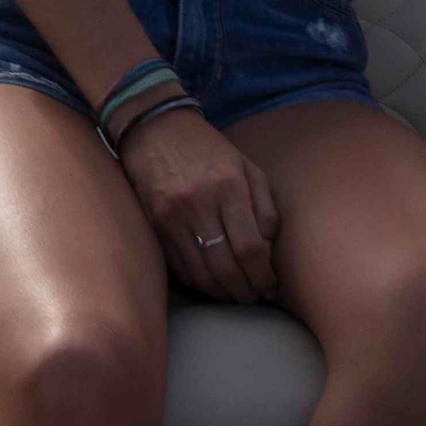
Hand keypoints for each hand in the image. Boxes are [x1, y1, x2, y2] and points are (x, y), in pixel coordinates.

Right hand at [121, 106, 280, 302]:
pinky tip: (212, 283)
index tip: (272, 287)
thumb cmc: (208, 149)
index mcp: (228, 186)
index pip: (250, 247)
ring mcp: (171, 216)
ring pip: (201, 273)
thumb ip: (265, 208)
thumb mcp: (246, 167)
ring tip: (235, 295)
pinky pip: (179, 266)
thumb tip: (268, 251)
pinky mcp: (153, 224)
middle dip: (245, 291)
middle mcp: (198, 203)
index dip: (263, 276)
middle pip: (225, 267)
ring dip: (222, 293)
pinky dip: (198, 282)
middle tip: (255, 297)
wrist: (155, 128)